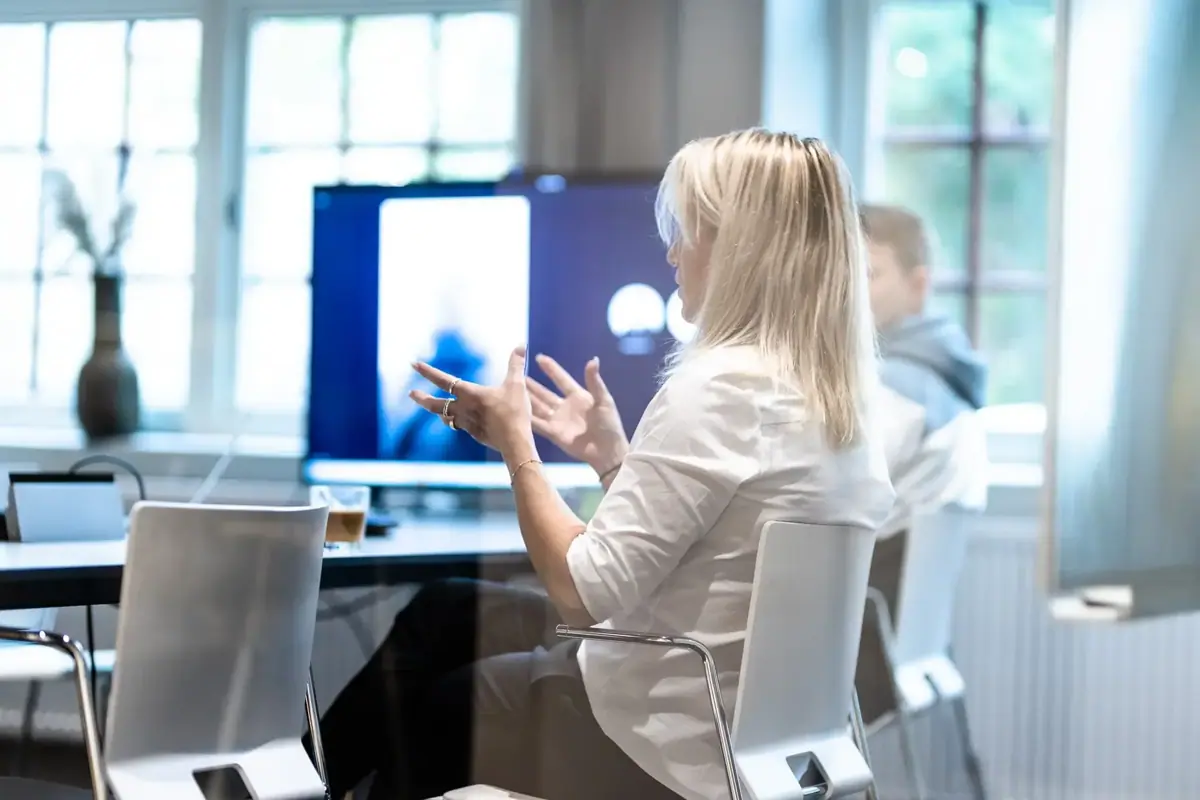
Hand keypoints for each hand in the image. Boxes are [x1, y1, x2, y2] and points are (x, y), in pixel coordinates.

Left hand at [409, 346, 535, 458]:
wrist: (515, 442)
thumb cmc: (514, 412)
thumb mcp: (517, 385)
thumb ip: (516, 364)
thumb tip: (520, 344)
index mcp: (470, 394)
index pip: (443, 380)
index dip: (427, 371)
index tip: (414, 364)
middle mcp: (463, 409)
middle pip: (435, 404)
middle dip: (421, 398)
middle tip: (411, 394)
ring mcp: (467, 424)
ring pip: (445, 417)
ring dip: (439, 411)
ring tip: (435, 409)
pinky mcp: (474, 434)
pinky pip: (460, 426)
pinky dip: (456, 421)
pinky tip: (460, 421)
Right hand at [526, 354, 628, 474]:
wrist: (607, 451)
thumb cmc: (609, 425)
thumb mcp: (604, 400)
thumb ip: (594, 381)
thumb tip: (593, 359)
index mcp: (579, 396)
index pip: (561, 379)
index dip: (551, 369)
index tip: (538, 357)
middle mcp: (565, 406)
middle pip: (545, 393)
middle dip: (532, 384)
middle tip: (518, 374)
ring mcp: (559, 420)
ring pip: (539, 406)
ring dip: (527, 398)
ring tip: (513, 389)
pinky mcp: (554, 433)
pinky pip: (538, 424)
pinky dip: (528, 417)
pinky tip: (517, 411)